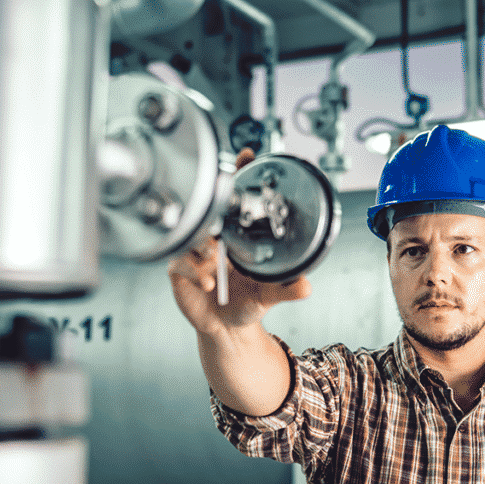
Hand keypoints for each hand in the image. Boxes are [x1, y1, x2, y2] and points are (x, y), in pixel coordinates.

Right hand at [168, 146, 309, 335]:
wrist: (225, 328)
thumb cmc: (245, 303)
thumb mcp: (268, 295)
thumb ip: (285, 289)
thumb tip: (307, 286)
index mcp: (236, 236)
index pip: (236, 199)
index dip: (239, 175)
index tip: (247, 155)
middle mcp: (213, 239)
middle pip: (210, 211)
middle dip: (214, 208)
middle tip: (222, 218)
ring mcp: (194, 253)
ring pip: (194, 238)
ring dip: (205, 247)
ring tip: (215, 260)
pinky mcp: (178, 269)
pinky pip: (181, 263)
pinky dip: (195, 271)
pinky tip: (209, 283)